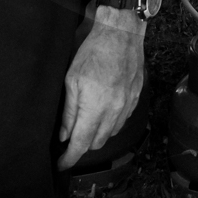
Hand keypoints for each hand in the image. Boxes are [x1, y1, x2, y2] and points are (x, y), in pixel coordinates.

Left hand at [57, 8, 145, 169]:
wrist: (121, 32)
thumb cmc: (94, 51)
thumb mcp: (72, 79)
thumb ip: (69, 111)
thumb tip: (65, 135)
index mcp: (95, 107)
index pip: (80, 144)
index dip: (69, 158)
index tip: (62, 164)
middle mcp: (114, 111)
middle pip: (97, 143)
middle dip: (82, 145)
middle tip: (71, 138)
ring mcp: (127, 105)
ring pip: (111, 134)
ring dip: (97, 134)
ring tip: (86, 123)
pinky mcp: (135, 98)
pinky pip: (122, 121)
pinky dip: (111, 123)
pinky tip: (103, 112)